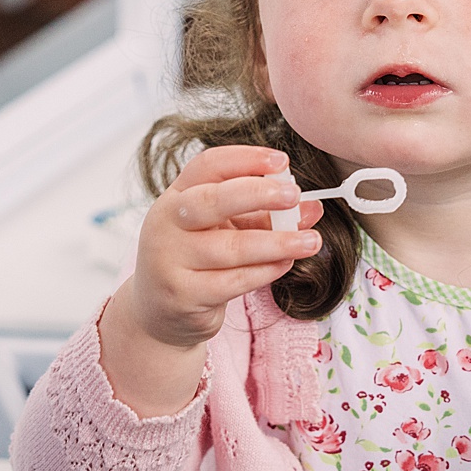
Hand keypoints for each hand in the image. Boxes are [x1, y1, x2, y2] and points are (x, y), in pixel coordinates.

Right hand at [99, 145, 318, 416]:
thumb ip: (264, 216)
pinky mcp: (183, 294)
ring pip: (230, 247)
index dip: (245, 159)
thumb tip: (311, 207)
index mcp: (176, 196)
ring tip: (310, 241)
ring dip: (276, 242)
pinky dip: (264, 272)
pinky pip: (232, 281)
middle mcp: (166, 223)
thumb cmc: (197, 260)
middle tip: (294, 196)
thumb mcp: (225, 230)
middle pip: (212, 200)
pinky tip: (286, 264)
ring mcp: (170, 260)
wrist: (159, 311)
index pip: (207, 166)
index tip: (281, 161)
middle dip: (257, 194)